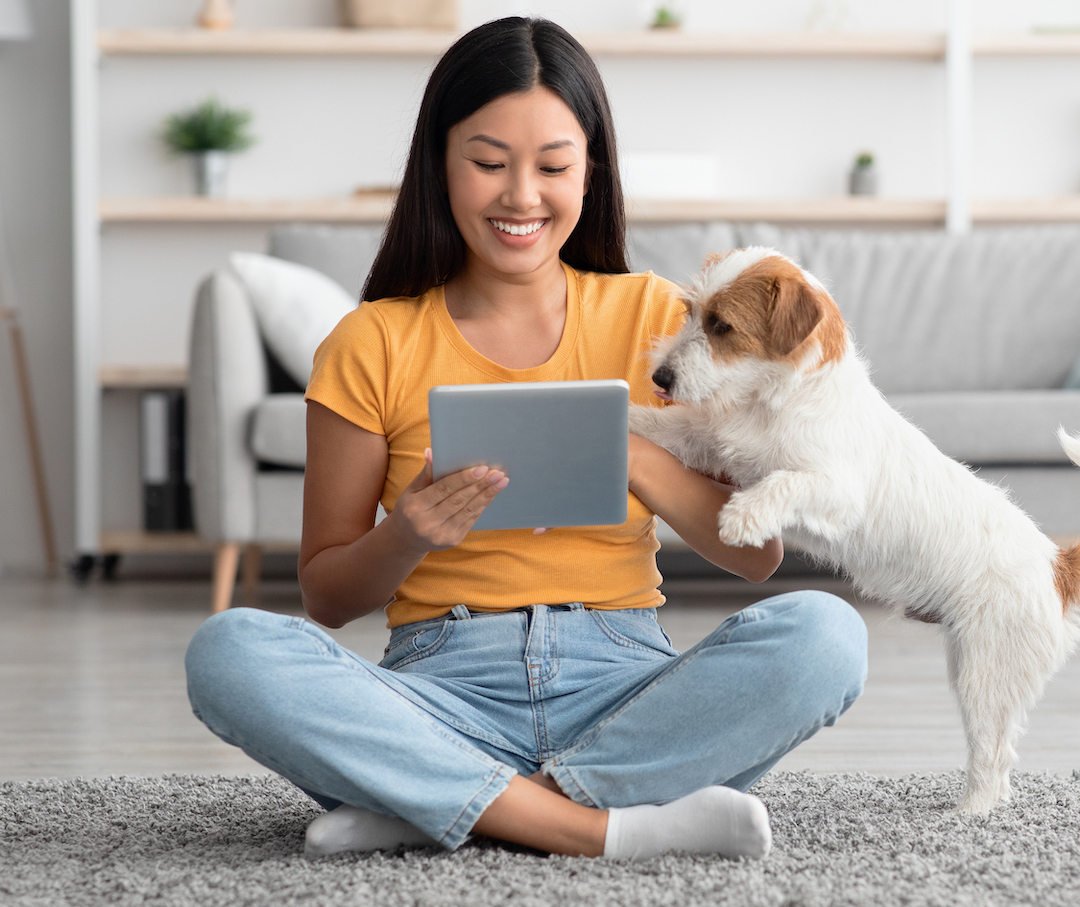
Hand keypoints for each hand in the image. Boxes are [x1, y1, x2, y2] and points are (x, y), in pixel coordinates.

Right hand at [388, 449, 507, 552]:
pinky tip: (491, 493)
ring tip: (501, 481)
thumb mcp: (412, 490)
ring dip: (487, 495)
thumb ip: (425, 473)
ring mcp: (441, 535)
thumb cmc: (411, 508)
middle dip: (480, 485)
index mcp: (415, 507)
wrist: (407, 539)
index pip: (443, 489)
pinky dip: (483, 504)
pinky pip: (471, 519)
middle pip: (458, 500)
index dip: (463, 479)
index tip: (482, 468)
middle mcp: (427, 523)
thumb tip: (432, 452)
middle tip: (497, 473)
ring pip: (468, 511)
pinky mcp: (453, 540)